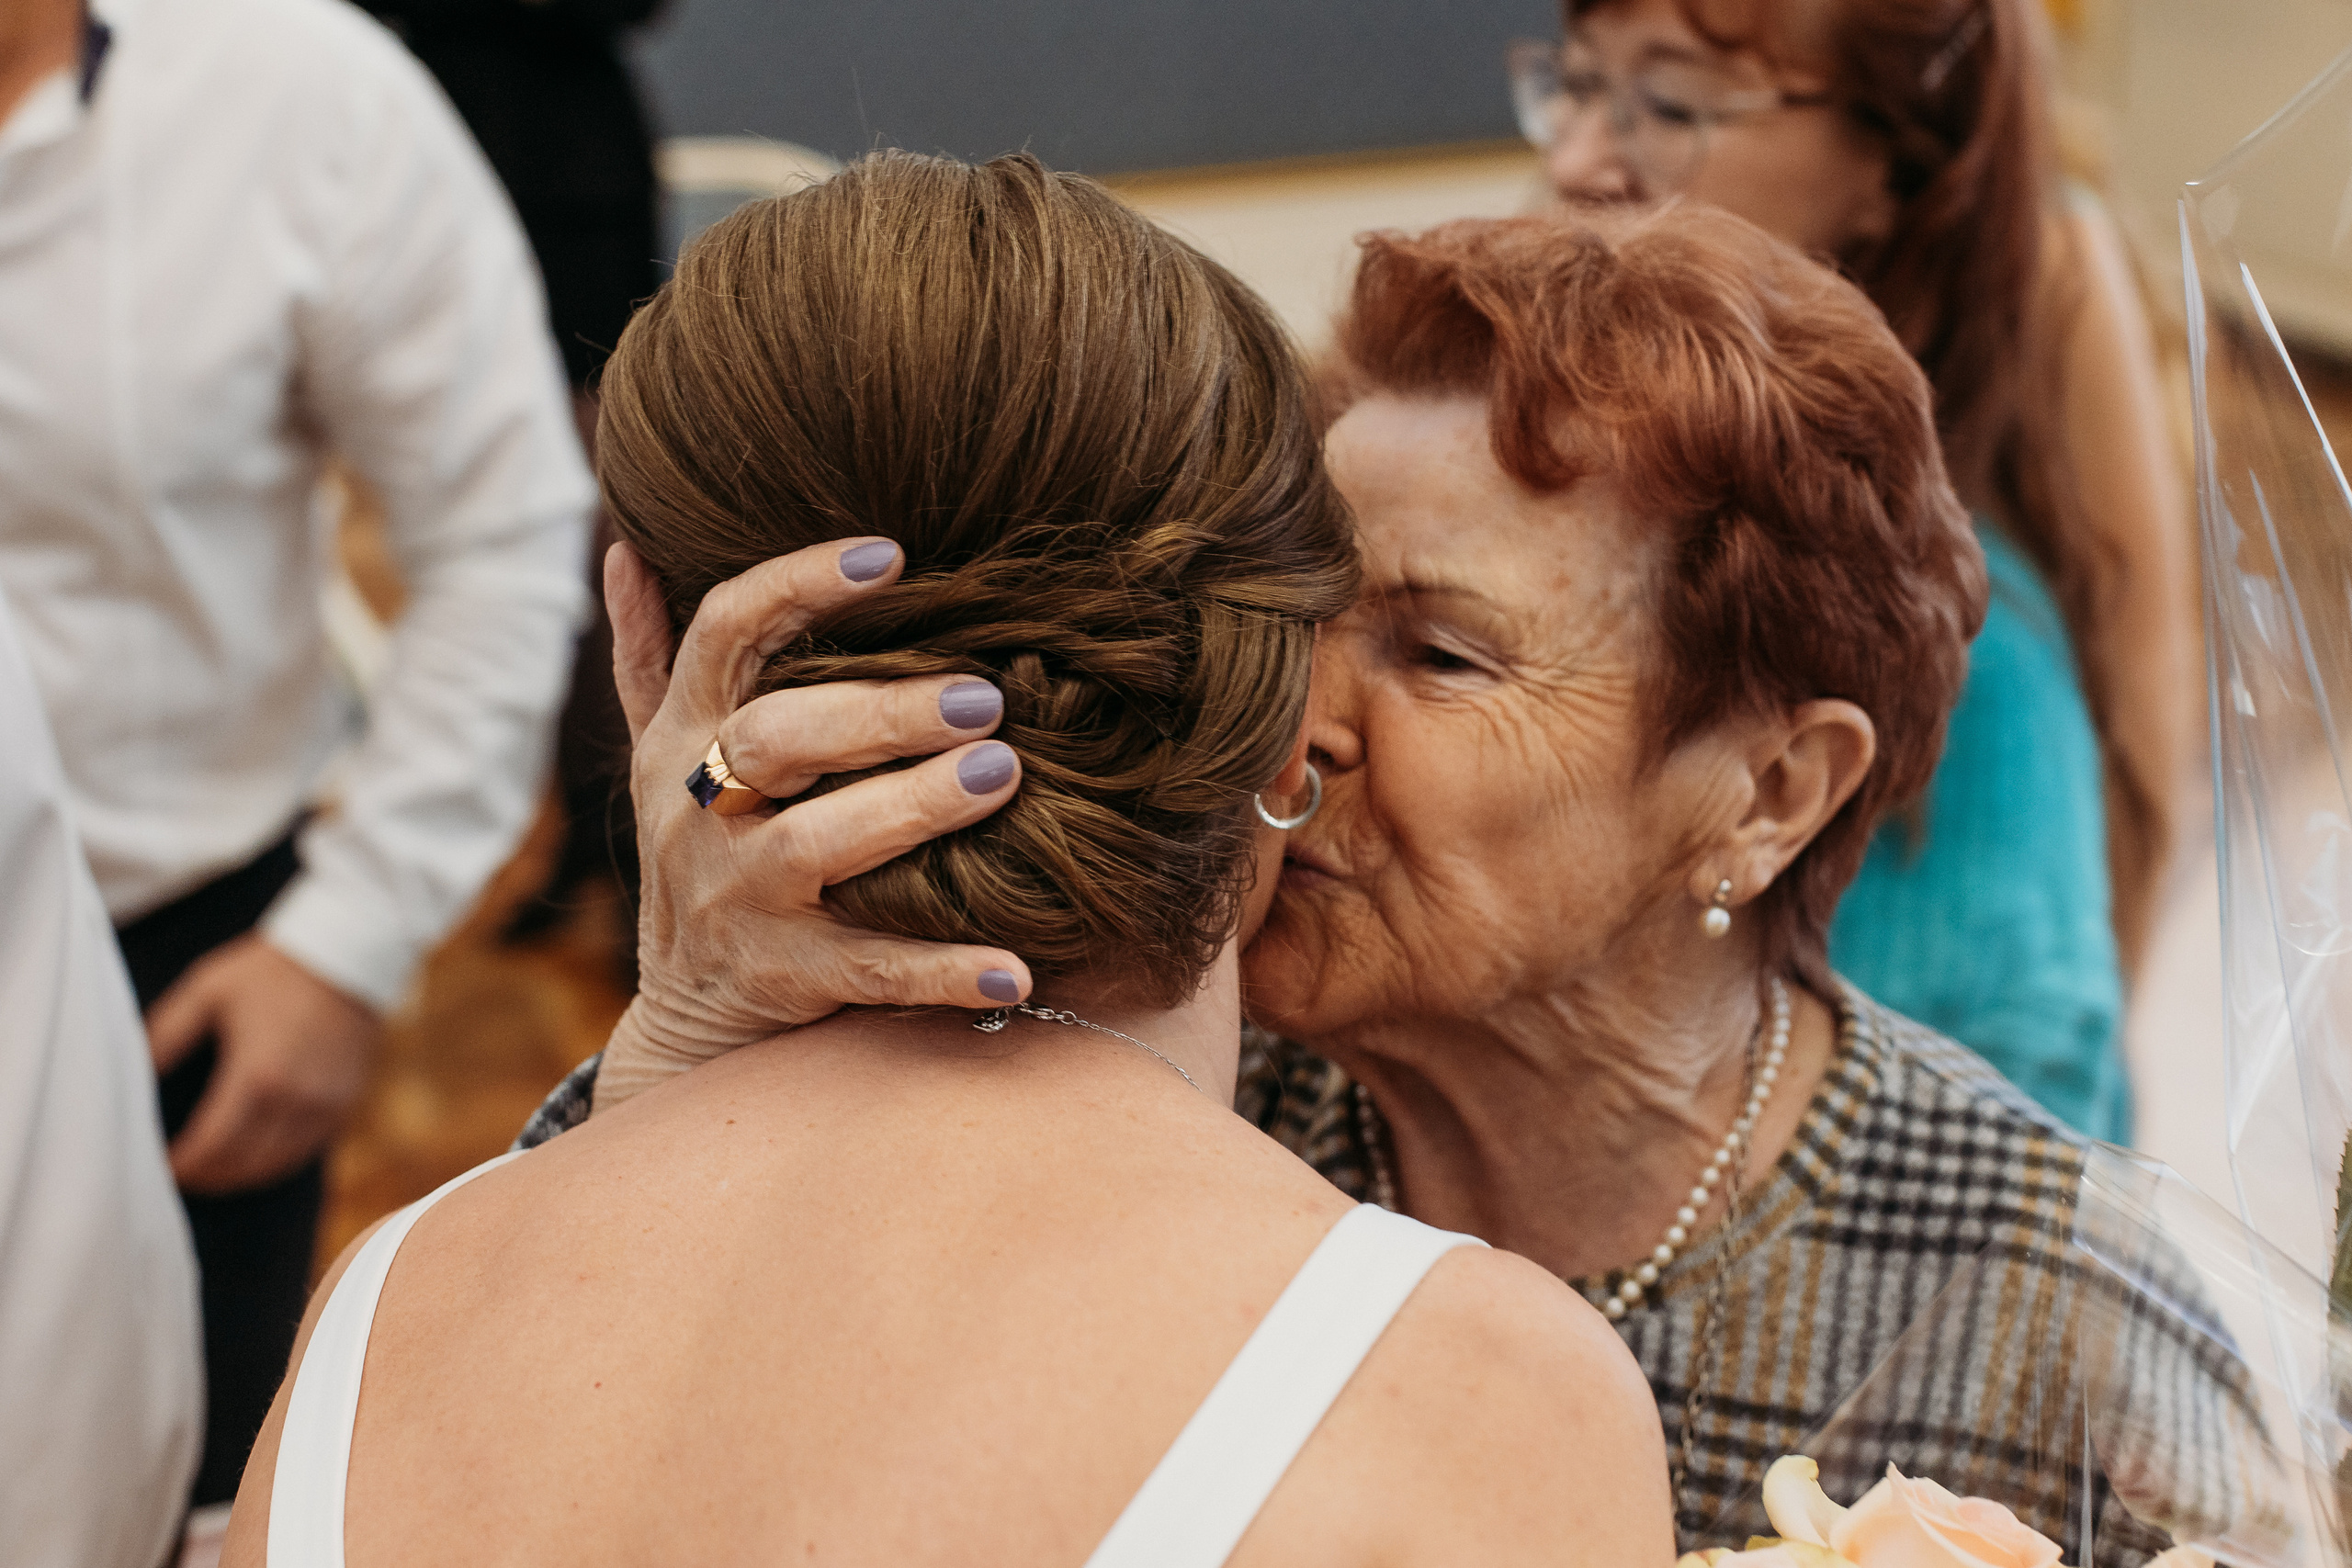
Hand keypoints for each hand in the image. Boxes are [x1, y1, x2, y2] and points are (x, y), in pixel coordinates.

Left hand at [147, 935, 382, 1193]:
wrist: (347, 953)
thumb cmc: (273, 969)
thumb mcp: (207, 990)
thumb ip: (165, 1036)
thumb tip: (134, 1076)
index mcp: (257, 1075)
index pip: (211, 1146)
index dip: (182, 1166)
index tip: (161, 1168)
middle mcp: (296, 1099)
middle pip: (244, 1165)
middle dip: (208, 1177)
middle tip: (183, 1174)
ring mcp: (327, 1104)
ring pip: (278, 1165)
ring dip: (242, 1175)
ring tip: (215, 1170)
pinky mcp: (347, 1101)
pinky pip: (308, 1150)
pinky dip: (277, 1160)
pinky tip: (256, 1152)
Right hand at [596, 536, 1030, 1112]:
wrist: (686, 1018)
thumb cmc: (701, 858)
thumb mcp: (658, 760)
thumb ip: (651, 659)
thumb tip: (628, 549)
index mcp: (681, 739)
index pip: (723, 634)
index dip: (798, 586)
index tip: (890, 555)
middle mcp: (698, 812)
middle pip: (776, 738)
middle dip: (879, 712)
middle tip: (984, 697)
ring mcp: (737, 899)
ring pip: (816, 844)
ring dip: (912, 807)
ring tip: (1003, 773)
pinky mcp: (785, 979)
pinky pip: (869, 970)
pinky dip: (943, 971)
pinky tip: (1013, 967)